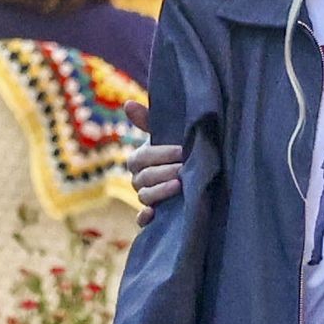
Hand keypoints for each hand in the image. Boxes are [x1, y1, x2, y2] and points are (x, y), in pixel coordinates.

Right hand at [124, 100, 184, 228]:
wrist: (195, 175)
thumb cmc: (178, 152)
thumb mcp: (166, 135)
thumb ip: (148, 121)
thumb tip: (127, 104)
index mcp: (138, 160)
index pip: (142, 157)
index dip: (161, 154)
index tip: (182, 151)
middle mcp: (137, 180)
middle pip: (144, 178)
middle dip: (164, 172)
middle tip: (184, 169)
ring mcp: (144, 198)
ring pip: (144, 196)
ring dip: (160, 191)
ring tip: (179, 185)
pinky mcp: (152, 217)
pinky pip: (141, 220)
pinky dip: (144, 218)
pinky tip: (153, 213)